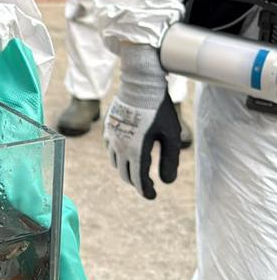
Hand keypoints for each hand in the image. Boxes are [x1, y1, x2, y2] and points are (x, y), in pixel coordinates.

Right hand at [104, 43, 181, 199]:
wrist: (140, 84)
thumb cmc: (159, 109)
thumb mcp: (171, 135)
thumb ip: (170, 160)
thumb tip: (166, 182)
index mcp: (136, 151)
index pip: (139, 181)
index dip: (147, 192)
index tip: (154, 196)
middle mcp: (120, 147)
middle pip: (125, 175)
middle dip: (137, 183)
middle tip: (149, 185)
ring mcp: (111, 137)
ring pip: (115, 163)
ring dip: (127, 170)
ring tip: (139, 170)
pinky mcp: (108, 127)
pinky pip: (110, 149)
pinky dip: (118, 156)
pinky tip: (128, 152)